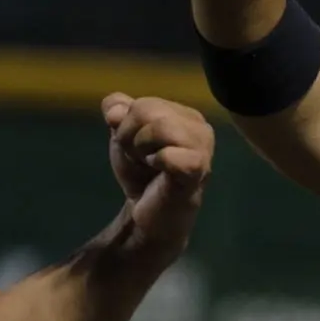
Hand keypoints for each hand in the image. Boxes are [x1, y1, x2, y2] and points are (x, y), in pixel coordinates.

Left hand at [101, 93, 214, 254]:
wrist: (148, 217)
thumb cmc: (141, 175)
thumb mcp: (122, 136)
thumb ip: (118, 111)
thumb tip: (116, 110)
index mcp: (185, 115)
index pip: (142, 103)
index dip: (125, 126)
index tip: (134, 149)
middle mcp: (200, 126)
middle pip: (148, 110)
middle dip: (129, 137)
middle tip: (140, 159)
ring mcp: (203, 148)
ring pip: (159, 127)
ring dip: (141, 150)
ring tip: (150, 165)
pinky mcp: (198, 169)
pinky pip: (167, 153)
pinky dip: (155, 163)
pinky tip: (162, 174)